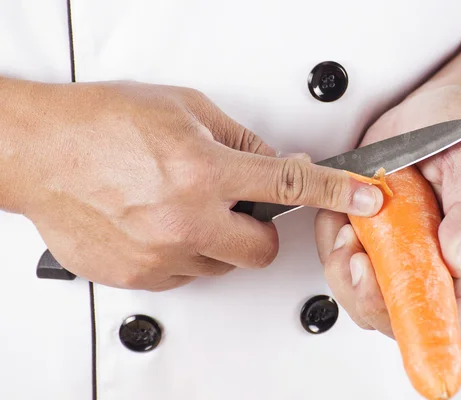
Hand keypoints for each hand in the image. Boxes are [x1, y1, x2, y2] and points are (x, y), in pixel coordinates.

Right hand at [17, 80, 383, 290]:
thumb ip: (237, 140)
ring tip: (183, 208)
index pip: (288, 184)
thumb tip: (273, 162)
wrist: (39, 152)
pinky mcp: (141, 275)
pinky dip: (186, 253)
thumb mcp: (182, 110)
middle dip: (261, 230)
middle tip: (239, 208)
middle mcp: (184, 218)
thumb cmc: (100, 124)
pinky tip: (162, 224)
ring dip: (218, 240)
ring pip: (223, 265)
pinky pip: (187, 274)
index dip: (335, 191)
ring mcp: (161, 253)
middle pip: (263, 249)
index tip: (364, 198)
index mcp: (200, 169)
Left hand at [314, 85, 460, 341]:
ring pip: (358, 288)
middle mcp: (430, 261)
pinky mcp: (368, 232)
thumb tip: (459, 259)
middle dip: (365, 293)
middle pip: (394, 313)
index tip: (391, 292)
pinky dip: (330, 239)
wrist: (437, 109)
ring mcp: (396, 248)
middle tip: (359, 254)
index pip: (450, 317)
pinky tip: (342, 215)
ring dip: (342, 265)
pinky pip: (338, 253)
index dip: (418, 320)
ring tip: (350, 227)